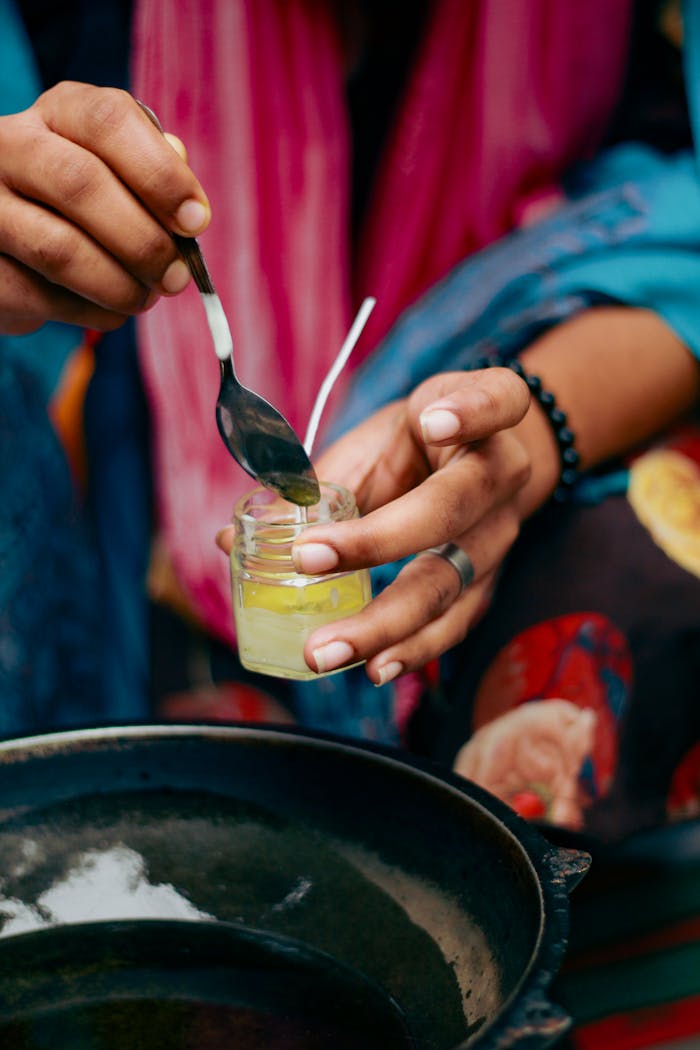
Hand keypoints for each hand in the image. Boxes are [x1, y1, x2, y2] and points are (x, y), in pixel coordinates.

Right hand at [0, 81, 209, 333]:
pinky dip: (91, 312)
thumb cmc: (81, 209)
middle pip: (80, 182)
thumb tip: (188, 206)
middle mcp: (8, 145)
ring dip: (120, 285)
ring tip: (146, 298)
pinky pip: (41, 296)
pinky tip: (110, 309)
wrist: (12, 249)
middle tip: (177, 278)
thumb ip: (155, 178)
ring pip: (60, 248)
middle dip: (144, 241)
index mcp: (57, 113)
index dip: (161, 174)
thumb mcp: (118, 176)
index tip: (197, 222)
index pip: (107, 120)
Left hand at [218, 367, 531, 682]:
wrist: (481, 470)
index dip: (469, 410)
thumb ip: (317, 483)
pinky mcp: (489, 582)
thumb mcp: (381, 439)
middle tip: (309, 562)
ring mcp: (501, 534)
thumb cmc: (417, 446)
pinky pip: (456, 621)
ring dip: (388, 622)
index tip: (435, 421)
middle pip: (450, 510)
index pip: (496, 401)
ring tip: (330, 651)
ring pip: (451, 581)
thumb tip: (231, 541)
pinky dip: (415, 648)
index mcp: (487, 418)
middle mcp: (503, 476)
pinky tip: (375, 668)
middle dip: (377, 542)